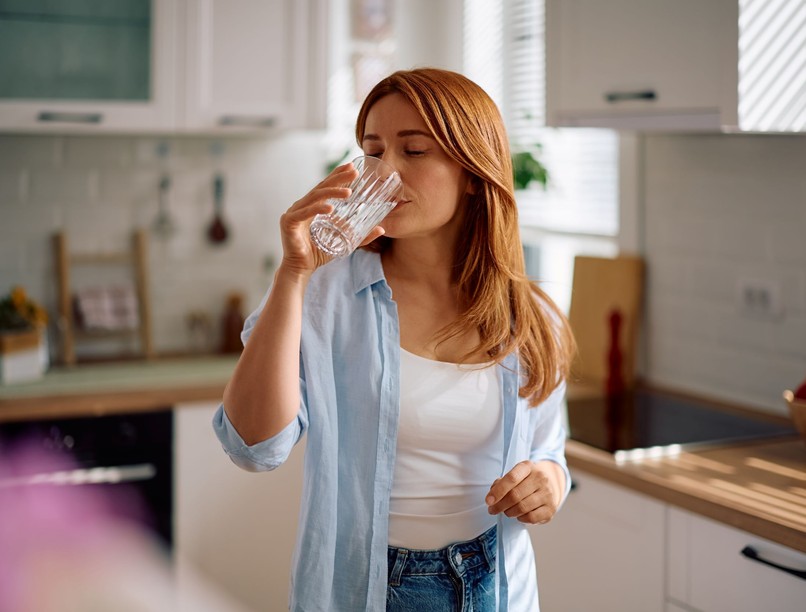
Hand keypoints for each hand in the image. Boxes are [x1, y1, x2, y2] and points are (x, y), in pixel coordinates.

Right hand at [278, 162, 384, 277]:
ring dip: (332, 193)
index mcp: (311, 206)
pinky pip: (304, 213)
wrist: (302, 269)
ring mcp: (294, 212)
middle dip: (338, 178)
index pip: (325, 186)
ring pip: (315, 197)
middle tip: (354, 173)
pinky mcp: (289, 223)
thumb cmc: (319, 254)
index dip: (337, 175)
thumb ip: (362, 236)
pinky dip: (317, 209)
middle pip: (321, 188)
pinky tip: (330, 208)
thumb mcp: (344, 242)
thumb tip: (382, 229)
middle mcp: (301, 206)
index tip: (351, 165)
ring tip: (348, 192)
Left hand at [485, 460, 563, 524]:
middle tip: (492, 510)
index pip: (512, 478)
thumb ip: (501, 483)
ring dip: (509, 512)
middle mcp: (540, 478)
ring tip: (506, 511)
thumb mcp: (515, 476)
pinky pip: (531, 517)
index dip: (498, 491)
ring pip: (522, 507)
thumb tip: (492, 496)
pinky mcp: (550, 508)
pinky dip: (521, 518)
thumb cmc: (526, 482)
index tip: (488, 501)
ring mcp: (547, 493)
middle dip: (500, 505)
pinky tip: (519, 515)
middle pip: (515, 495)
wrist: (550, 486)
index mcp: (527, 466)